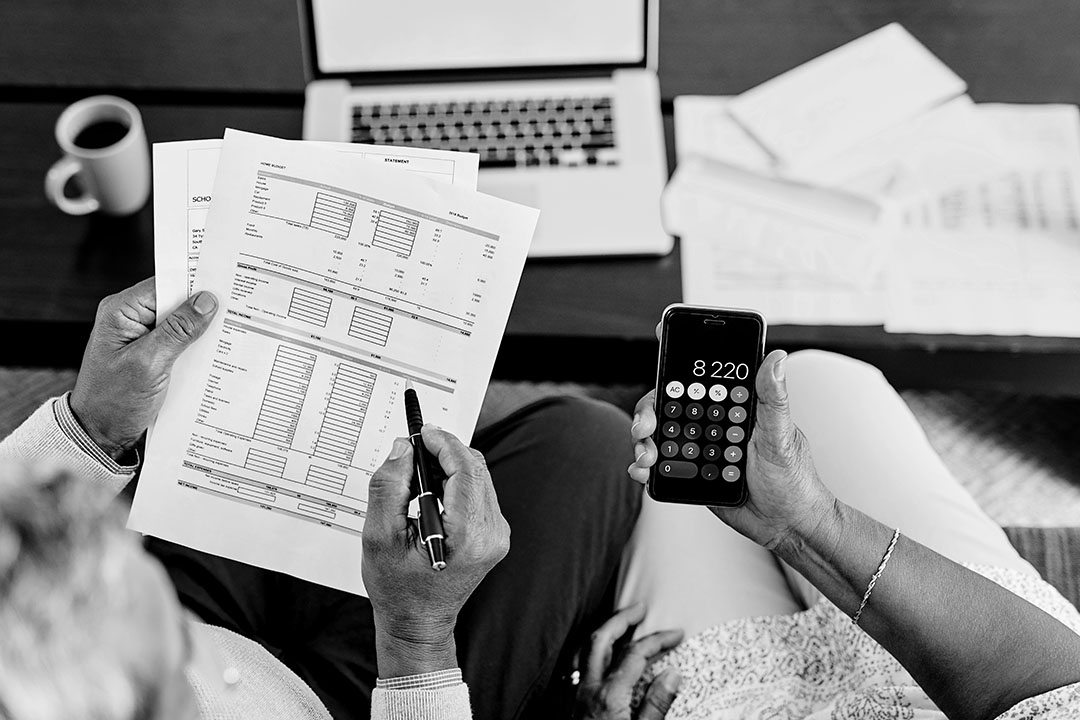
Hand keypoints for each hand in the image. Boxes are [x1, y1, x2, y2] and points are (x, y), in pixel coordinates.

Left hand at [69, 278, 217, 460]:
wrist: (101, 434)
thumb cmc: (112, 401)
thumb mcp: (148, 363)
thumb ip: (178, 330)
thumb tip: (206, 301)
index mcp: (121, 311)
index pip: (164, 284)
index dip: (194, 284)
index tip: (225, 286)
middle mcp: (130, 318)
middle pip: (175, 300)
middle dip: (202, 307)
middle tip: (233, 310)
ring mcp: (142, 335)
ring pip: (181, 321)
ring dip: (201, 329)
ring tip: (227, 332)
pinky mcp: (153, 352)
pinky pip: (180, 339)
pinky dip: (195, 345)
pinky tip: (213, 351)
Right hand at [362, 425, 509, 677]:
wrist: (418, 624)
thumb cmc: (397, 589)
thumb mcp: (380, 537)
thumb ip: (389, 487)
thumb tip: (403, 448)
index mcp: (468, 535)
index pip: (465, 470)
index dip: (444, 443)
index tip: (422, 432)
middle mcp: (491, 533)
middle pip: (475, 469)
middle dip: (445, 451)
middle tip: (414, 448)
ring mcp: (497, 535)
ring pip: (478, 478)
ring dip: (450, 466)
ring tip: (417, 472)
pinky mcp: (494, 535)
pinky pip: (478, 493)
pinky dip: (456, 483)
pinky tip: (431, 492)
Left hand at [574, 603, 682, 719]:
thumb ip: (656, 704)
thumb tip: (671, 675)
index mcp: (609, 695)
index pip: (635, 654)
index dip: (657, 639)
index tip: (674, 634)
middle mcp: (588, 689)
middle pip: (601, 639)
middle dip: (621, 618)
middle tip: (638, 609)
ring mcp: (574, 695)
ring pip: (582, 650)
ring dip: (601, 632)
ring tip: (617, 624)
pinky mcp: (567, 705)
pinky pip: (574, 667)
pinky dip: (587, 651)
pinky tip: (595, 655)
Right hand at [628, 350, 836, 550]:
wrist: (786, 524)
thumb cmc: (793, 478)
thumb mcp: (782, 436)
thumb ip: (773, 398)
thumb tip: (776, 358)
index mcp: (733, 407)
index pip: (701, 376)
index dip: (679, 356)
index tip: (661, 338)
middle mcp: (712, 423)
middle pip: (669, 405)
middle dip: (649, 410)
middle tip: (646, 426)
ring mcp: (698, 448)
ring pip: (660, 434)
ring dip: (644, 441)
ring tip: (646, 457)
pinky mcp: (690, 474)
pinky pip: (661, 465)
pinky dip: (644, 466)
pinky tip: (642, 471)